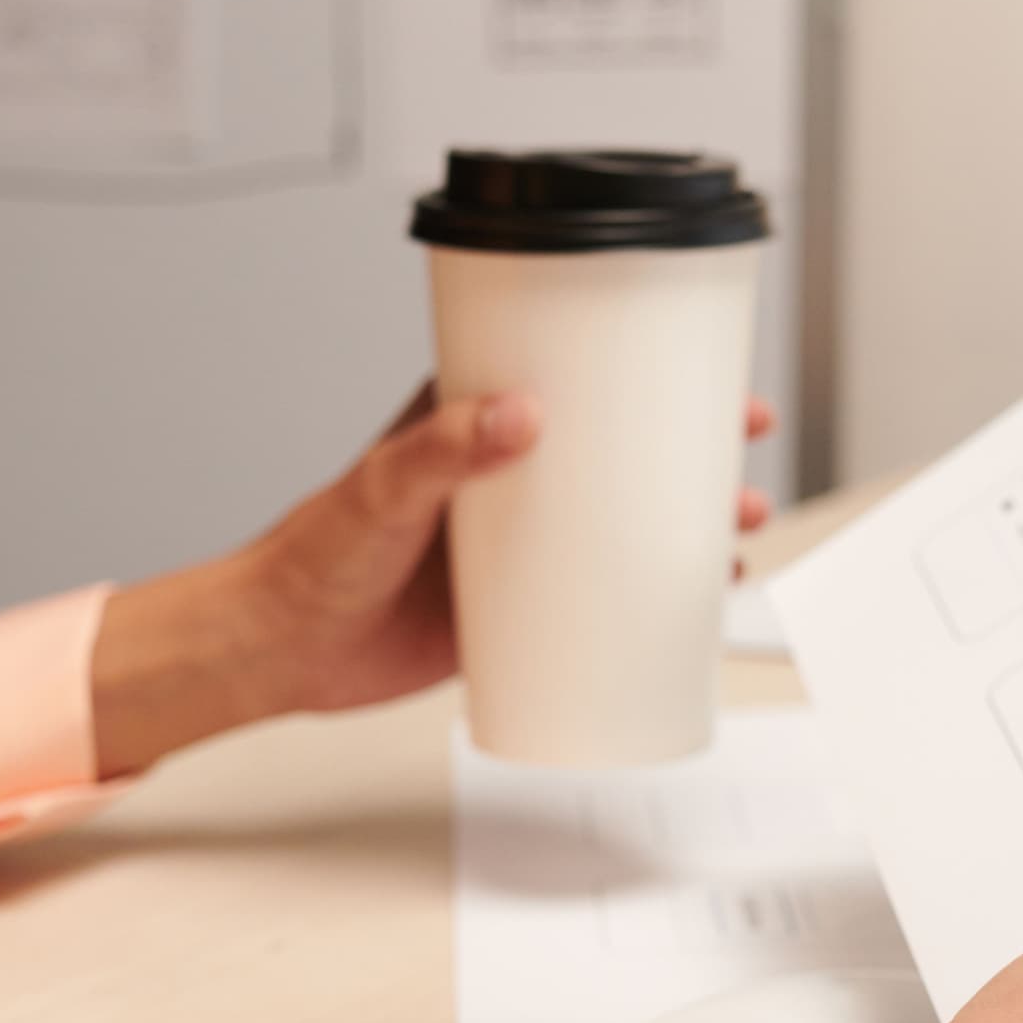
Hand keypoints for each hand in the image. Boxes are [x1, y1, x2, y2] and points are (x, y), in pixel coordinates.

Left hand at [90, 384, 777, 776]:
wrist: (281, 650)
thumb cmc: (310, 558)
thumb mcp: (379, 490)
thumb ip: (439, 449)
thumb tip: (518, 415)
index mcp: (474, 426)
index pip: (573, 380)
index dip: (645, 373)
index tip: (704, 374)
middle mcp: (506, 479)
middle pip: (618, 452)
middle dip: (691, 448)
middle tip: (741, 446)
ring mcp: (517, 546)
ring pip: (621, 526)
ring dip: (685, 527)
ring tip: (736, 535)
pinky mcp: (516, 612)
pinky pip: (598, 602)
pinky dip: (648, 602)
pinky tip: (689, 610)